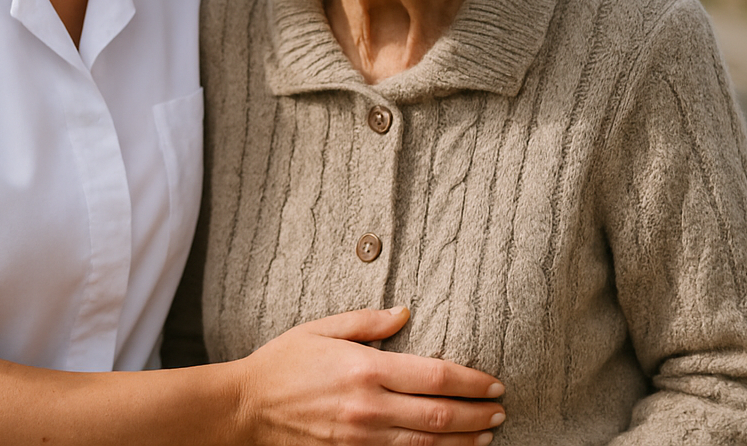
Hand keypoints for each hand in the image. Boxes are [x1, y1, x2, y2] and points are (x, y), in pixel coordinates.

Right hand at [234, 306, 505, 445]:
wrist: (246, 409)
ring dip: (462, 441)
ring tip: (486, 435)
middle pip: (438, 416)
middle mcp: (369, 407)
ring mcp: (361, 438)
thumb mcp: (321, 329)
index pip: (434, 376)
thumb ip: (367, 322)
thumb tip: (406, 312)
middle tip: (500, 410)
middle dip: (476, 414)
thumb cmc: (283, 362)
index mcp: (365, 369)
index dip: (470, 382)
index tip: (494, 383)